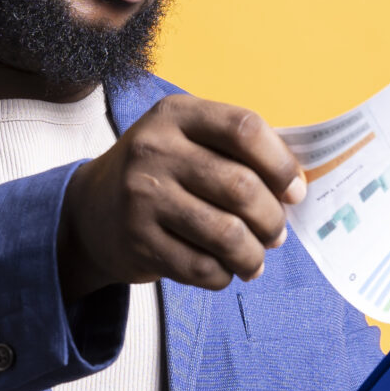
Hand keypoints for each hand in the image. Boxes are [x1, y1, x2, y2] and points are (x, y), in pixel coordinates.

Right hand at [58, 94, 305, 298]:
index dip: (281, 164)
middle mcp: (155, 150)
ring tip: (255, 258)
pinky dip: (224, 275)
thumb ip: (238, 152)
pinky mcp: (138, 241)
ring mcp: (143, 196)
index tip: (294, 191)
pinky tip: (224, 270)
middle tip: (276, 233)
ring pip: (227, 234)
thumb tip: (297, 186)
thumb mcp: (188, 141)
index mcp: (177, 115)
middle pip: (241, 187)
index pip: (244, 128)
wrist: (91, 211)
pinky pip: (202, 268)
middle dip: (272, 219)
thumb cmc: (161, 175)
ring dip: (254, 254)